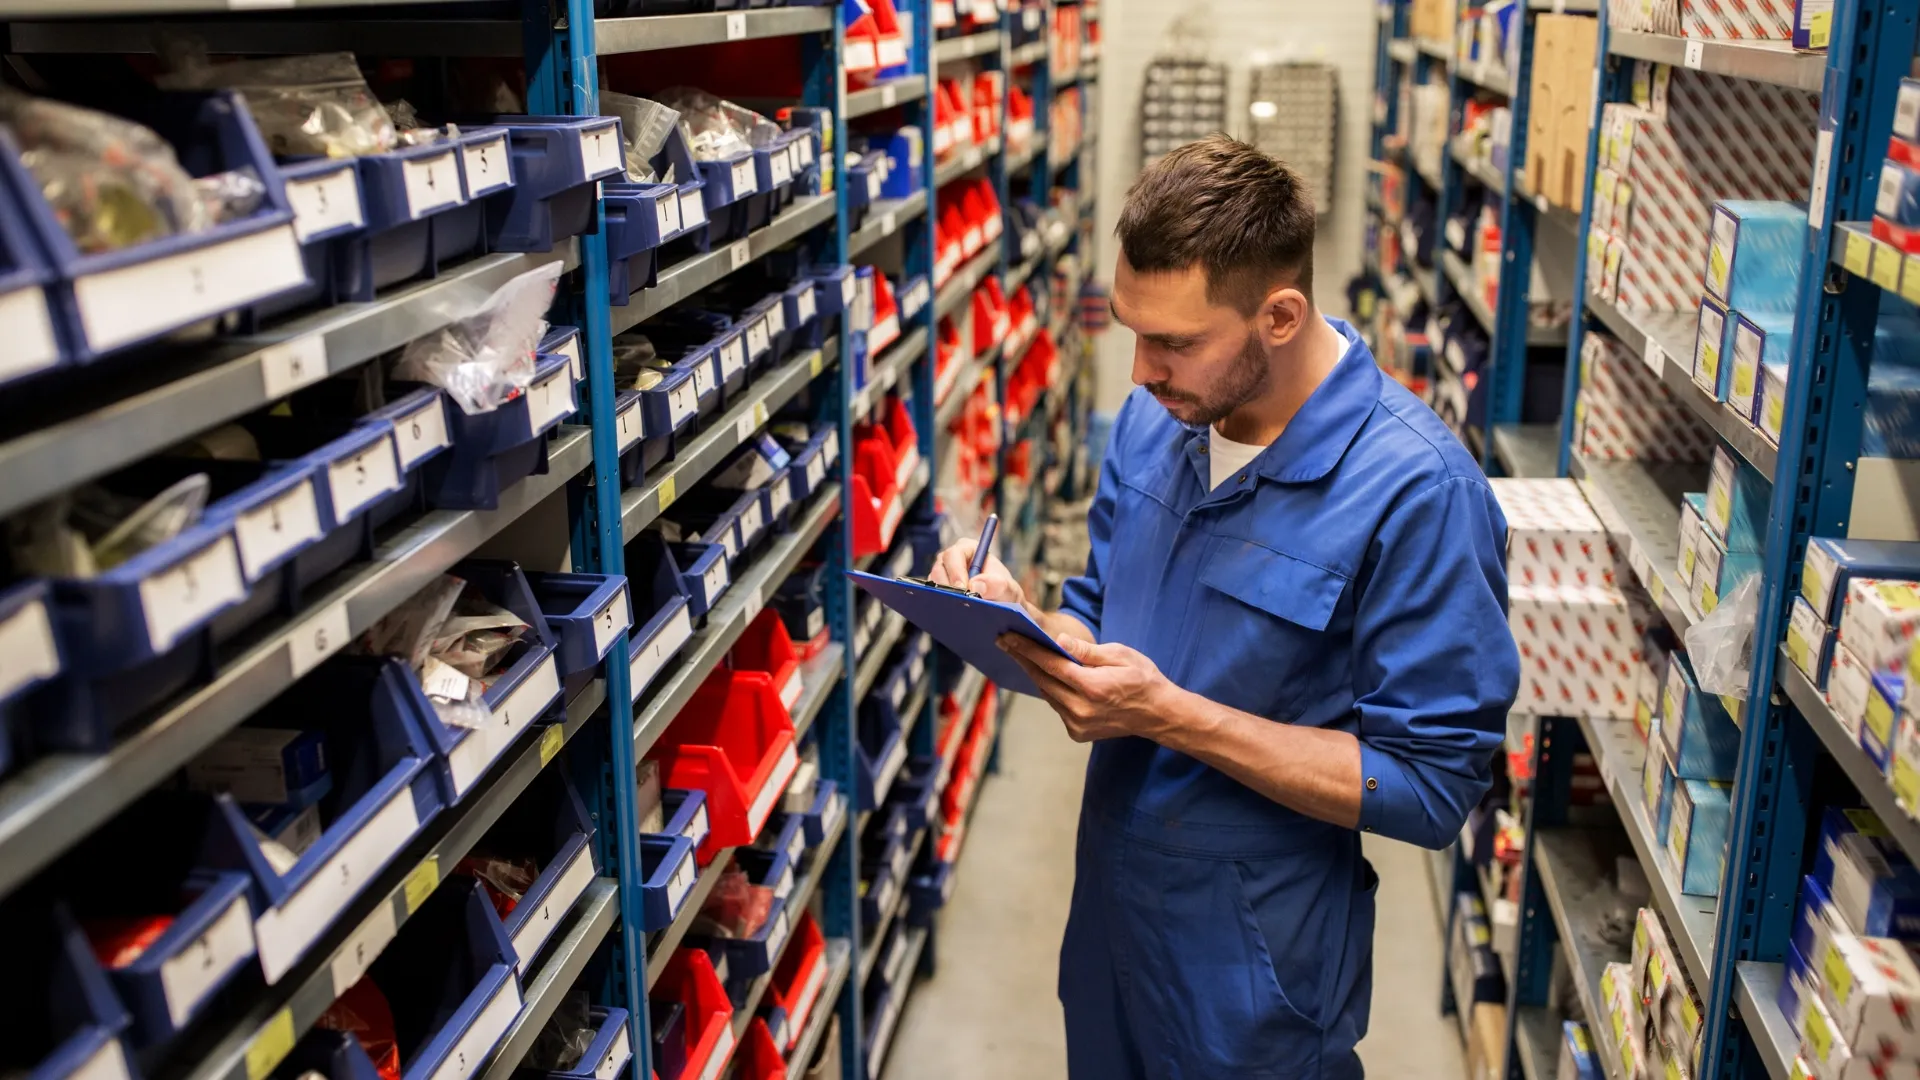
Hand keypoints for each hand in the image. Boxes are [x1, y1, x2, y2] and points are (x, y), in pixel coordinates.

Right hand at [929, 538, 1025, 607]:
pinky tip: (951, 614)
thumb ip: (998, 585)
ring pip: (933, 584)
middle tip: (958, 602)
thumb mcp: (1009, 589)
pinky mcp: (938, 591)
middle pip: (939, 568)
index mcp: (969, 549)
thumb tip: (976, 585)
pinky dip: (940, 605)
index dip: (956, 571)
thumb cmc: (1005, 594)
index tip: (963, 589)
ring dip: (943, 597)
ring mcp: (943, 575)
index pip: (955, 554)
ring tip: (957, 610)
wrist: (1002, 609)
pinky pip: (932, 597)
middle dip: (947, 586)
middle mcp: (952, 560)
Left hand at [998, 632, 1177, 742]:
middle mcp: (1081, 709)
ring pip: (1047, 694)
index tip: (1008, 636)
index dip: (1026, 648)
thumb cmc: (1142, 679)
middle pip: (1042, 679)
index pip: (1050, 664)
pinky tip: (1049, 677)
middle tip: (1005, 642)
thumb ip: (1088, 651)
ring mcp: (1078, 724)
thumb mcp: (1121, 655)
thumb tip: (1059, 640)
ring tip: (1023, 655)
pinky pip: (1057, 707)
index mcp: (1092, 687)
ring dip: (1036, 675)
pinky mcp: (1077, 733)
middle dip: (1022, 658)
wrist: (1158, 715)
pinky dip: (1052, 691)